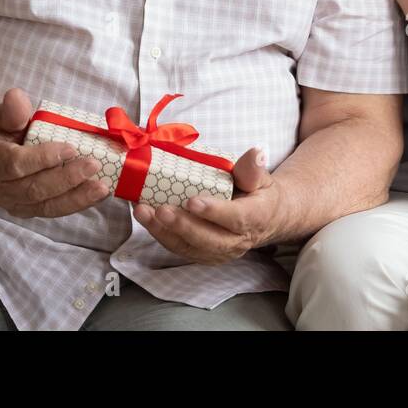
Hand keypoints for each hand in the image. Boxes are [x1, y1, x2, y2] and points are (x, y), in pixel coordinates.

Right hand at [0, 87, 108, 218]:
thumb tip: (16, 96)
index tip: (70, 149)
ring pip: (46, 206)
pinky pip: (53, 210)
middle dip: (67, 179)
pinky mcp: (28, 210)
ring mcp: (13, 203)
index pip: (16, 164)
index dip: (43, 159)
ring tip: (101, 187)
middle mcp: (0, 187)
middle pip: (35, 189)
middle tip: (93, 165)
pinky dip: (76, 203)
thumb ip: (11, 110)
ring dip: (76, 197)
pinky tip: (96, 194)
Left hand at [132, 147, 284, 263]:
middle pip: (208, 239)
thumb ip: (252, 168)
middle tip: (161, 210)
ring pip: (190, 247)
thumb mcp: (261, 177)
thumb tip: (256, 152)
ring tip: (143, 213)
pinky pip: (181, 248)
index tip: (192, 201)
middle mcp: (237, 241)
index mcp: (255, 218)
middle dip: (182, 226)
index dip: (214, 212)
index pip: (236, 218)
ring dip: (163, 231)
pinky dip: (161, 234)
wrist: (265, 218)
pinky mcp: (204, 254)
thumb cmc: (259, 193)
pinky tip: (145, 218)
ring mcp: (220, 251)